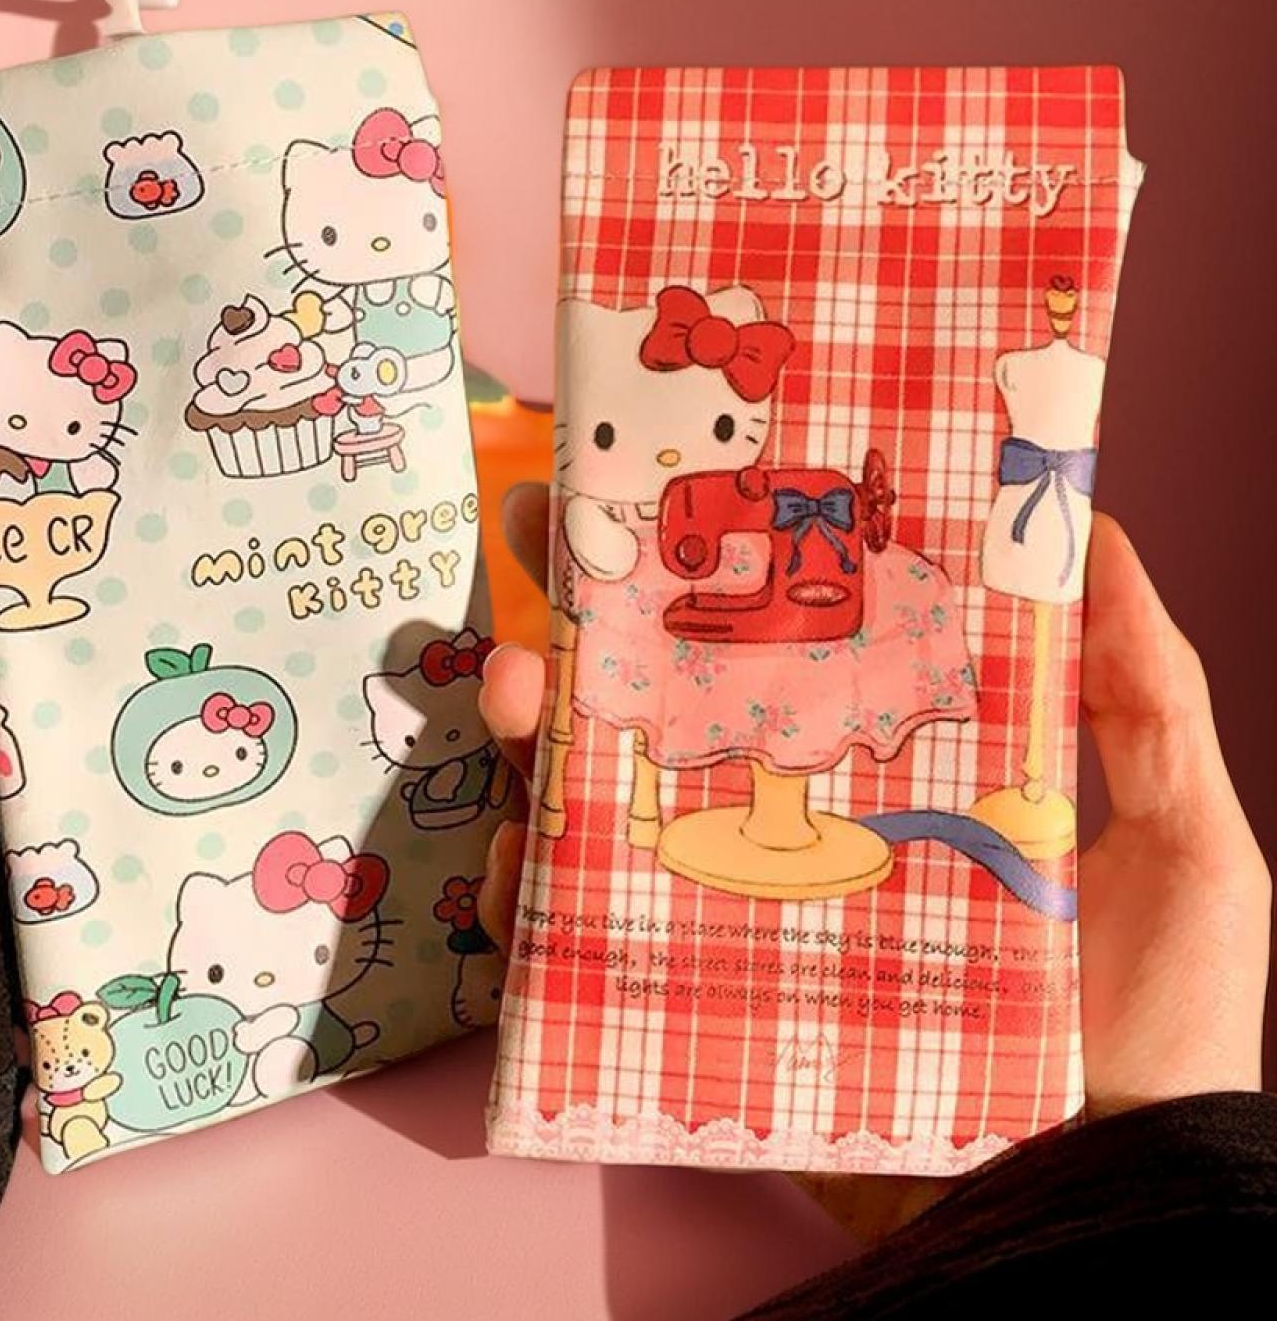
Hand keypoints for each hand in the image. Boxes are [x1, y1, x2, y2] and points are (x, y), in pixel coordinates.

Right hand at [477, 489, 1268, 1229]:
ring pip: (601, 807)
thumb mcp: (1182, 849)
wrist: (1091, 1212)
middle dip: (590, 618)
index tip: (673, 480)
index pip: (786, 647)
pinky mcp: (696, 1006)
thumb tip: (1104, 533)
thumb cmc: (1154, 1034)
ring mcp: (735, 916)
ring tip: (511, 681)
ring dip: (534, 734)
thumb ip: (1149, 703)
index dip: (725, 564)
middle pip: (666, 708)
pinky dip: (529, 900)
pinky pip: (584, 948)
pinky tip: (510, 858)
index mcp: (885, 774)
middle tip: (546, 537)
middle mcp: (791, 830)